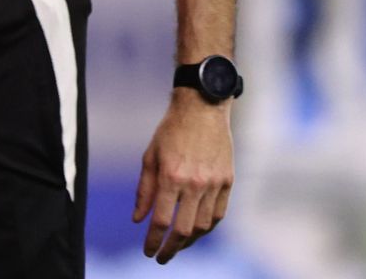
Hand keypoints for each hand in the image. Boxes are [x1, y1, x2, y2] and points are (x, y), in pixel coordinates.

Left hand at [134, 91, 233, 263]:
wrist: (203, 107)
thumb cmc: (171, 130)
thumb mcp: (150, 157)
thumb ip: (144, 191)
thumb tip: (137, 220)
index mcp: (171, 176)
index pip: (161, 221)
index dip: (153, 241)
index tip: (148, 252)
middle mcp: (194, 184)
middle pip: (184, 230)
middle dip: (171, 249)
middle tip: (162, 257)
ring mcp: (214, 183)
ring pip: (204, 226)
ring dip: (191, 241)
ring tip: (178, 245)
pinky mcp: (228, 181)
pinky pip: (219, 214)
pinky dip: (208, 227)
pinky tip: (198, 230)